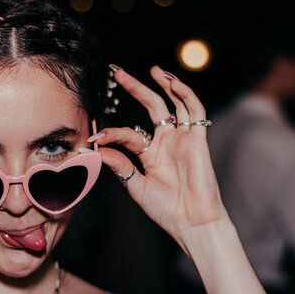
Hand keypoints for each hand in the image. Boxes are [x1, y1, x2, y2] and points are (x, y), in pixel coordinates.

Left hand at [92, 66, 226, 240]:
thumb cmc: (167, 210)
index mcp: (151, 154)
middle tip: (119, 73)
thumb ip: (120, 165)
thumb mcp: (136, 185)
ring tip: (154, 70)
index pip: (129, 133)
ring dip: (166, 85)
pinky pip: (194, 112)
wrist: (191, 222)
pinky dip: (185, 95)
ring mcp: (183, 139)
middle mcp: (167, 142)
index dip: (112, 132)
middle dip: (137, 88)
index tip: (96, 136)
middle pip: (152, 107)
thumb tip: (99, 148)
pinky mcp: (198, 140)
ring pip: (175, 104)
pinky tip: (172, 83)